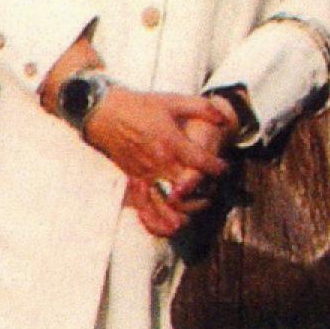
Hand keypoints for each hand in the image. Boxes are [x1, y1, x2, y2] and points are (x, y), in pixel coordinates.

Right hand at [120, 101, 242, 235]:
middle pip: (186, 186)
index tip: (224, 169)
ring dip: (180, 212)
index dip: (217, 167)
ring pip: (164, 201)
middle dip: (203, 192)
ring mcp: (144, 173)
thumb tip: (222, 118)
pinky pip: (144, 204)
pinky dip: (154, 219)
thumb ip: (201, 108)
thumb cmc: (140, 106)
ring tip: (191, 217)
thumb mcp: (173, 100)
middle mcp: (159, 162)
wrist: (105, 113)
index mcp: (171, 142)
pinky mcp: (133, 178)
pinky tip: (164, 227)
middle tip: (212, 192)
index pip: (200, 161)